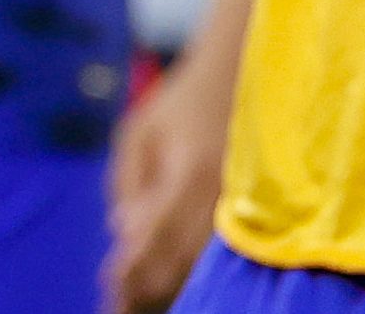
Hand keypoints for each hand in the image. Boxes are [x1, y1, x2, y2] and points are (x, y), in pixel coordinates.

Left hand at [102, 48, 236, 311]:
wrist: (238, 75)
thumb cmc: (181, 103)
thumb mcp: (139, 133)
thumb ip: (128, 184)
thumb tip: (122, 234)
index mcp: (189, 172)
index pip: (157, 237)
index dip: (132, 270)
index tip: (110, 290)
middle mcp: (220, 195)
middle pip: (182, 260)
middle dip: (147, 288)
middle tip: (118, 305)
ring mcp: (242, 205)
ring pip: (203, 263)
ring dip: (170, 284)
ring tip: (135, 299)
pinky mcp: (254, 210)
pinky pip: (220, 252)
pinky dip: (193, 269)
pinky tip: (172, 277)